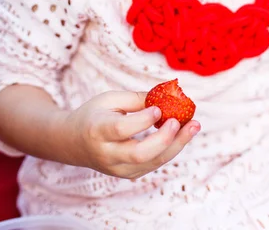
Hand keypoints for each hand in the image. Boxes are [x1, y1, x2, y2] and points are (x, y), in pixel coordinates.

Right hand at [61, 91, 200, 178]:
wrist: (74, 143)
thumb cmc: (94, 114)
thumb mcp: (108, 99)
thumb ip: (135, 99)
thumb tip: (165, 93)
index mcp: (97, 130)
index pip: (121, 129)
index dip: (141, 120)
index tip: (159, 108)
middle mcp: (107, 154)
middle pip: (139, 154)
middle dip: (164, 139)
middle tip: (181, 121)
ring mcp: (117, 168)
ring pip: (150, 163)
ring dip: (176, 146)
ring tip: (194, 126)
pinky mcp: (127, 174)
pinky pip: (153, 164)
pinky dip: (170, 149)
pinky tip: (183, 133)